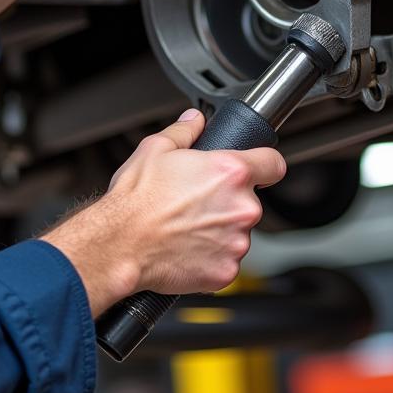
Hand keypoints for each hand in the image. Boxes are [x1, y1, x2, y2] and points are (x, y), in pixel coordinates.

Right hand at [43, 110, 286, 315]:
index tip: (258, 169)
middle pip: (249, 200)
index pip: (273, 164)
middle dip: (228, 201)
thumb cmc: (135, 200)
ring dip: (220, 229)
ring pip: (238, 232)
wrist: (119, 244)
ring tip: (187, 226)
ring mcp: (236, 243)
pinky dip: (211, 256)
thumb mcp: (156, 148)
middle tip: (196, 202)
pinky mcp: (226, 272)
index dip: (264, 164)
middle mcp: (241, 208)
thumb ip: (185, 130)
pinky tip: (186, 247)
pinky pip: (226, 260)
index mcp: (231, 172)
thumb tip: (195, 120)